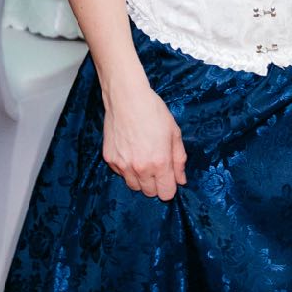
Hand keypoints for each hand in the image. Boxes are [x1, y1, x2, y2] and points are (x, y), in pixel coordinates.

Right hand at [101, 83, 185, 200]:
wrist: (126, 98)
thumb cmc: (153, 112)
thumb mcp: (174, 133)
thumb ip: (179, 160)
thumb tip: (181, 180)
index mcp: (160, 163)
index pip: (166, 194)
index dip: (170, 187)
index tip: (169, 177)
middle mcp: (140, 168)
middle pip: (150, 193)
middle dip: (155, 183)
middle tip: (156, 164)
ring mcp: (123, 165)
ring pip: (134, 186)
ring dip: (140, 178)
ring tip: (143, 158)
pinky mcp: (110, 159)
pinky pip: (121, 173)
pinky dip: (126, 168)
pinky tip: (130, 150)